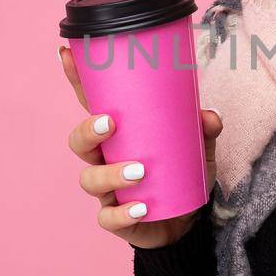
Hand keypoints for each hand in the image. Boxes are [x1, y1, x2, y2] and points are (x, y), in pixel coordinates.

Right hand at [59, 45, 223, 249]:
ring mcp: (108, 191)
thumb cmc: (182, 175)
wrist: (188, 221)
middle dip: (87, 130)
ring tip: (139, 171)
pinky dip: (123, 213)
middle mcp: (105, 160)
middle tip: (109, 124)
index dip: (76, 81)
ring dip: (111, 174)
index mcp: (119, 136)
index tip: (66, 53)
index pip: (91, 105)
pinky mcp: (117, 219)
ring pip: (90, 180)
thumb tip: (209, 115)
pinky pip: (109, 218)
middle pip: (79, 142)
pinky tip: (141, 207)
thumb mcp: (198, 149)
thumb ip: (204, 130)